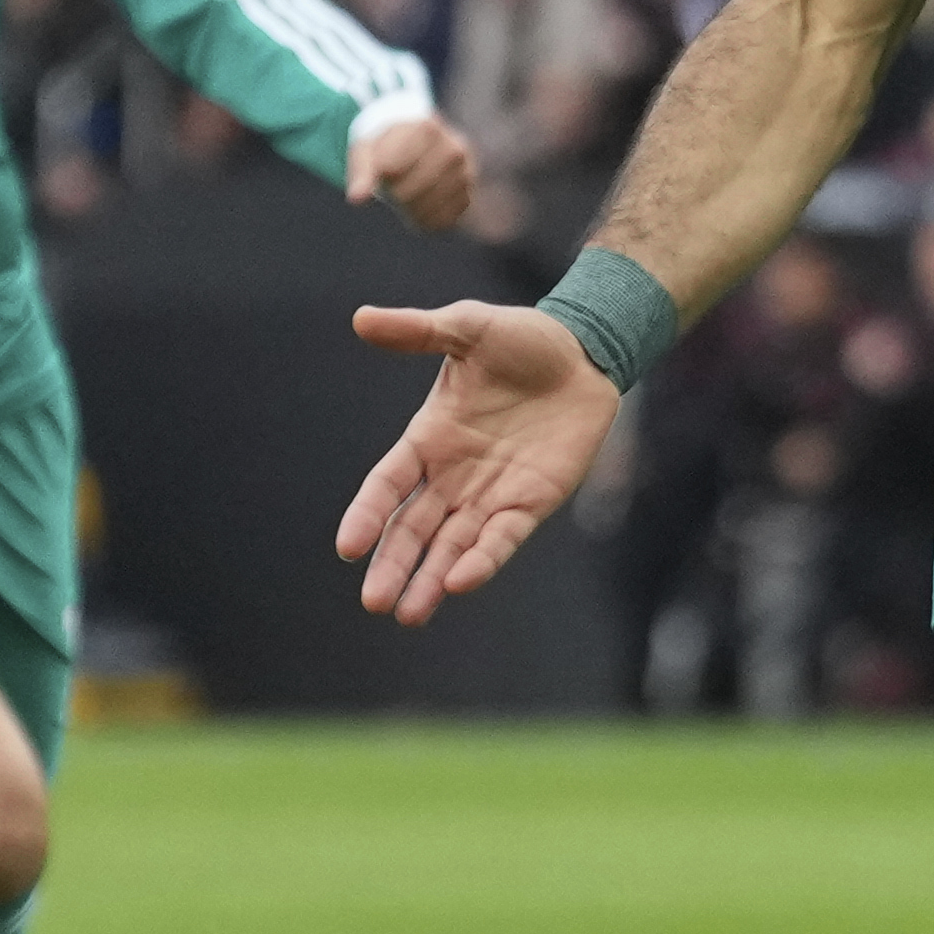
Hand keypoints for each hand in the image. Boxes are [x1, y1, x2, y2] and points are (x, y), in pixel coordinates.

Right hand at [336, 300, 621, 621]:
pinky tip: (461, 584)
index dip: (367, 515)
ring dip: (432, 580)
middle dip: (394, 566)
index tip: (347, 548)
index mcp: (429, 438)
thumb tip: (362, 318)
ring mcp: (491, 493)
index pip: (387, 485)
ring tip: (409, 615)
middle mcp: (453, 475)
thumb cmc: (521, 339)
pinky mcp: (531, 503)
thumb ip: (419, 331)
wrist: (585, 352)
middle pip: (414, 529)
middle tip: (374, 602)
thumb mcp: (468, 328)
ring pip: (453, 546)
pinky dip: (483, 560)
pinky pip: (502, 539)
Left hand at [346, 111, 480, 233]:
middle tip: (391, 188)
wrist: (419, 142)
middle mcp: (453, 148)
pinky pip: (442, 221)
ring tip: (402, 198)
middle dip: (393, 195)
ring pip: (426, 209)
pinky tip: (416, 210)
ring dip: (408, 210)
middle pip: (409, 192)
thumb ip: (362, 172)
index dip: (381, 176)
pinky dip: (423, 221)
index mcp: (427, 127)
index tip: (382, 170)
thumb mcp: (369, 149)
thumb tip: (356, 200)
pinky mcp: (468, 195)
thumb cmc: (387, 145)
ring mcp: (465, 173)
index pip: (392, 169)